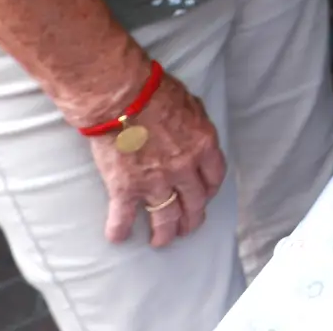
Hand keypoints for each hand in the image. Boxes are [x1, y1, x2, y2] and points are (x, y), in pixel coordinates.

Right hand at [88, 69, 226, 247]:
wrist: (121, 96)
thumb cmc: (155, 91)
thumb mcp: (191, 103)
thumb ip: (196, 124)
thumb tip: (195, 132)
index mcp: (203, 145)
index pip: (214, 177)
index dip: (209, 191)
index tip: (204, 197)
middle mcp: (184, 168)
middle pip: (194, 202)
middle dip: (192, 219)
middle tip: (187, 227)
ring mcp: (156, 181)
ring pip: (166, 217)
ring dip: (165, 233)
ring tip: (161, 241)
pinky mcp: (126, 188)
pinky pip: (123, 217)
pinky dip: (120, 229)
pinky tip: (117, 237)